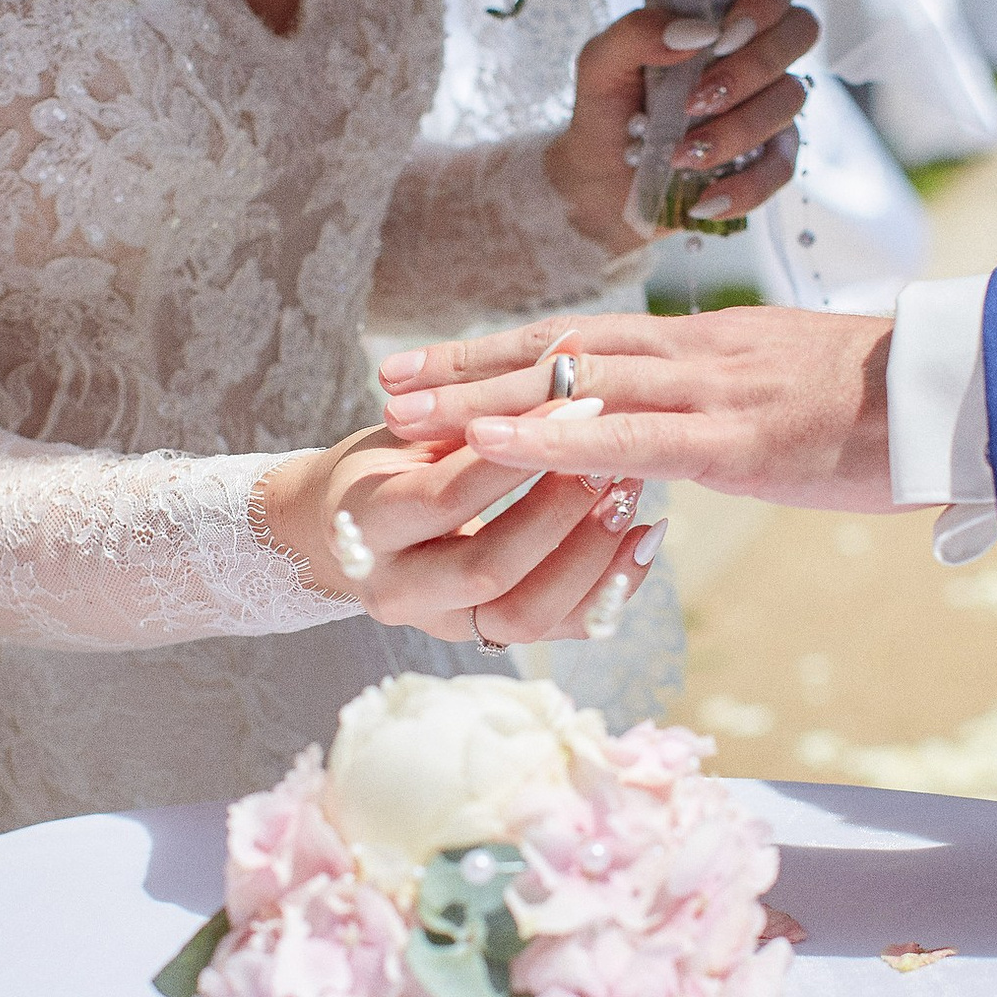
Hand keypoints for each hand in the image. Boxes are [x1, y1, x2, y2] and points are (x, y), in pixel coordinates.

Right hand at [257, 405, 662, 645]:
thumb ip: (471, 413)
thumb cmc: (387, 464)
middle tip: (611, 459)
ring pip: (528, 614)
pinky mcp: (489, 638)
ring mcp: (445, 625)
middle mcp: (397, 590)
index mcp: (365, 527)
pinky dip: (609, 588)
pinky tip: (646, 538)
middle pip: (489, 568)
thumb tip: (562, 357)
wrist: (350, 532)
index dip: (515, 454)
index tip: (575, 406)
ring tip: (631, 495)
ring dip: (590, 554)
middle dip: (559, 512)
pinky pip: (560, 630)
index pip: (446, 497)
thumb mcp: (410, 432)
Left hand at [375, 307, 903, 511]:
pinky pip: (626, 435)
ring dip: (479, 396)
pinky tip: (487, 440)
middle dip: (467, 365)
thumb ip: (728, 406)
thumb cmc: (889, 407)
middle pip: (557, 347)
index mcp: (705, 346)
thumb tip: (690, 426)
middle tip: (386, 380)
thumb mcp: (789, 396)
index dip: (504, 351)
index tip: (439, 364)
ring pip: (572, 381)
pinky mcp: (736, 438)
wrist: (967, 395)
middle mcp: (694, 354)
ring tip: (403, 411)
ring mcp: (711, 392)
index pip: (584, 339)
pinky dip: (546, 436)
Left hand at [543, 0, 818, 251]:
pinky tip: (706, 197)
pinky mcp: (770, 157)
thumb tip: (694, 32)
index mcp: (720, 15)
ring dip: (736, 129)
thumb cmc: (607, 113)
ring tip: (681, 154)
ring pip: (791, 98)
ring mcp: (768, 105)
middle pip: (801, 30)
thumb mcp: (599, 64)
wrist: (599, 187)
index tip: (722, 33)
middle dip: (752, 66)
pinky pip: (785, 166)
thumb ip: (635, 32)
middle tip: (695, 99)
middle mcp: (756, 53)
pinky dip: (746, 185)